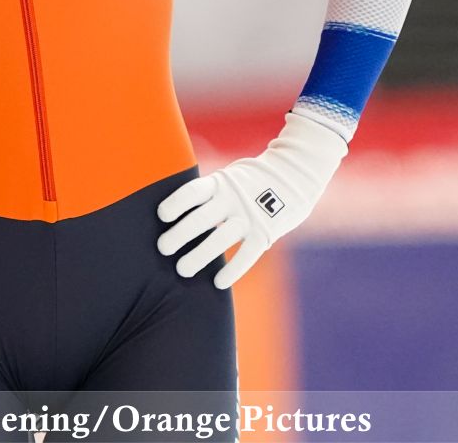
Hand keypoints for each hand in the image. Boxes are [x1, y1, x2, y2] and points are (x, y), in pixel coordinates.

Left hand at [156, 113, 347, 288]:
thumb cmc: (250, 181)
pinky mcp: (266, 231)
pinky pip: (247, 254)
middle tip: (162, 248)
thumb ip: (208, 192)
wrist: (295, 174)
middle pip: (201, 218)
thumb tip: (176, 211)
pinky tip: (218, 282)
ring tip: (183, 269)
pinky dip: (233, 269)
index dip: (176, 203)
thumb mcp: (229, 176)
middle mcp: (232, 198)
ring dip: (199, 256)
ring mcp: (250, 215)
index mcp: (220, 182)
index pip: (193, 192)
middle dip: (179, 235)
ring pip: (220, 239)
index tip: (162, 216)